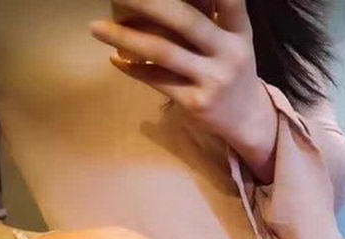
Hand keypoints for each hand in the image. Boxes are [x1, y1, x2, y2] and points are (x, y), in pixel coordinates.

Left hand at [88, 0, 269, 141]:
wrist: (247, 120)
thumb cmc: (231, 71)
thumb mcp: (232, 40)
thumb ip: (209, 17)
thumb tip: (157, 5)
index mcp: (238, 31)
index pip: (229, 0)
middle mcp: (229, 53)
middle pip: (185, 20)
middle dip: (147, 2)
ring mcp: (213, 80)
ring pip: (163, 52)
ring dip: (125, 38)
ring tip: (96, 28)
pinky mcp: (196, 104)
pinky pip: (158, 81)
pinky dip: (134, 69)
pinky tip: (115, 59)